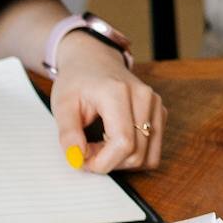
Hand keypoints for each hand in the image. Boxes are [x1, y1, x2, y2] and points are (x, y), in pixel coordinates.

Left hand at [50, 34, 164, 171]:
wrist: (93, 59)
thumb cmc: (77, 81)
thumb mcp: (62, 105)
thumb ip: (68, 134)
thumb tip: (77, 159)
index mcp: (118, 93)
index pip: (123, 143)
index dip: (102, 162)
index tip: (82, 160)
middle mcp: (144, 98)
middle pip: (136, 154)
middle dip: (108, 162)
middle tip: (86, 152)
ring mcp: (156, 106)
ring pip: (148, 157)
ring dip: (122, 162)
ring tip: (99, 147)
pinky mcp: (160, 114)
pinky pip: (152, 151)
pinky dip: (132, 156)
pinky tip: (113, 143)